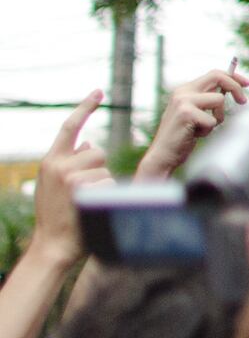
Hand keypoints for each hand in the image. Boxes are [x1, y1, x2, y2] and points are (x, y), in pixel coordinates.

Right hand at [30, 93, 107, 260]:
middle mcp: (56, 163)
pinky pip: (107, 182)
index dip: (85, 107)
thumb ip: (71, 163)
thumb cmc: (61, 217)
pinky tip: (91, 208)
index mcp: (50, 161)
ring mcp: (67, 174)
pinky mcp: (79, 186)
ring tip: (86, 202)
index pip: (69, 126)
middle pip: (98, 151)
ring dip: (103, 184)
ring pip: (104, 168)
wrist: (52, 246)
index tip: (98, 91)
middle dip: (99, 169)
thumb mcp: (58, 186)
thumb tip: (88, 142)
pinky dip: (106, 195)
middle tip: (86, 194)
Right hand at [137, 69, 245, 179]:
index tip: (247, 83)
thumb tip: (231, 89)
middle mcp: (182, 92)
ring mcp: (183, 101)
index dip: (233, 77)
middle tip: (243, 102)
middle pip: (218, 77)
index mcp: (185, 90)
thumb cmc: (182, 136)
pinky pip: (213, 120)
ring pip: (219, 100)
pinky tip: (195, 135)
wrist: (162, 155)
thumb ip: (207, 99)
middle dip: (236, 87)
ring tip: (202, 128)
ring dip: (217, 118)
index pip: (214, 74)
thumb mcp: (195, 112)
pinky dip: (208, 130)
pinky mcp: (186, 114)